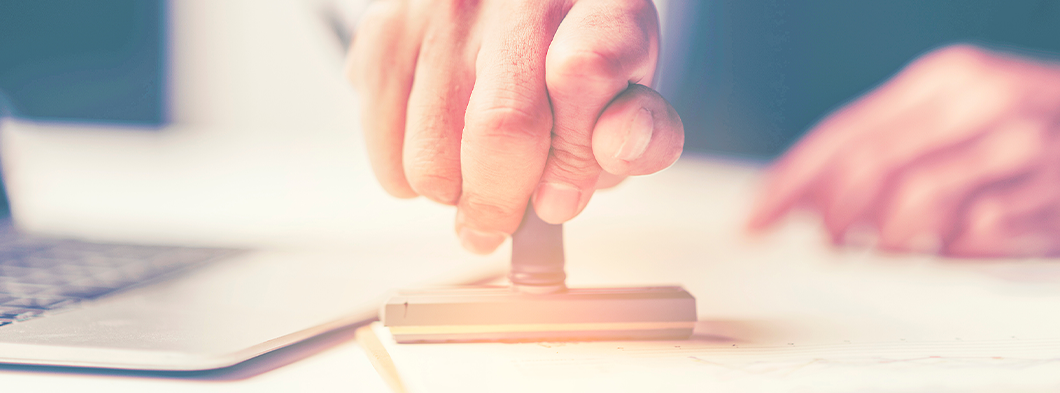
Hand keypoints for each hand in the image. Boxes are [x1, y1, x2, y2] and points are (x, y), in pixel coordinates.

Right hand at [347, 0, 683, 253]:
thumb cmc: (574, 55)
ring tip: (473, 181)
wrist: (513, 9)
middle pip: (501, 125)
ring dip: (453, 195)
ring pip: (432, 152)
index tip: (564, 198)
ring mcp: (443, 8)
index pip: (584, 74)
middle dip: (502, 203)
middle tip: (501, 224)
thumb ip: (639, 132)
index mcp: (596, 1)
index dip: (575, 157)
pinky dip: (407, 178)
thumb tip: (602, 164)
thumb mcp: (628, 89)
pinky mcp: (385, 30)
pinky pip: (384, 144)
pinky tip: (438, 156)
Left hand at [749, 44, 1059, 257]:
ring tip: (890, 246)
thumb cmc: (1025, 130)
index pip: (845, 133)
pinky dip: (947, 252)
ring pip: (913, 206)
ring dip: (887, 240)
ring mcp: (1021, 150)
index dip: (790, 181)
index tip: (755, 220)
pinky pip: (970, 238)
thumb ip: (886, 145)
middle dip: (833, 216)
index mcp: (945, 79)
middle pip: (868, 169)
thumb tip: (801, 195)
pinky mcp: (1050, 202)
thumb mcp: (957, 116)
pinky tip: (950, 247)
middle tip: (829, 241)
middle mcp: (982, 104)